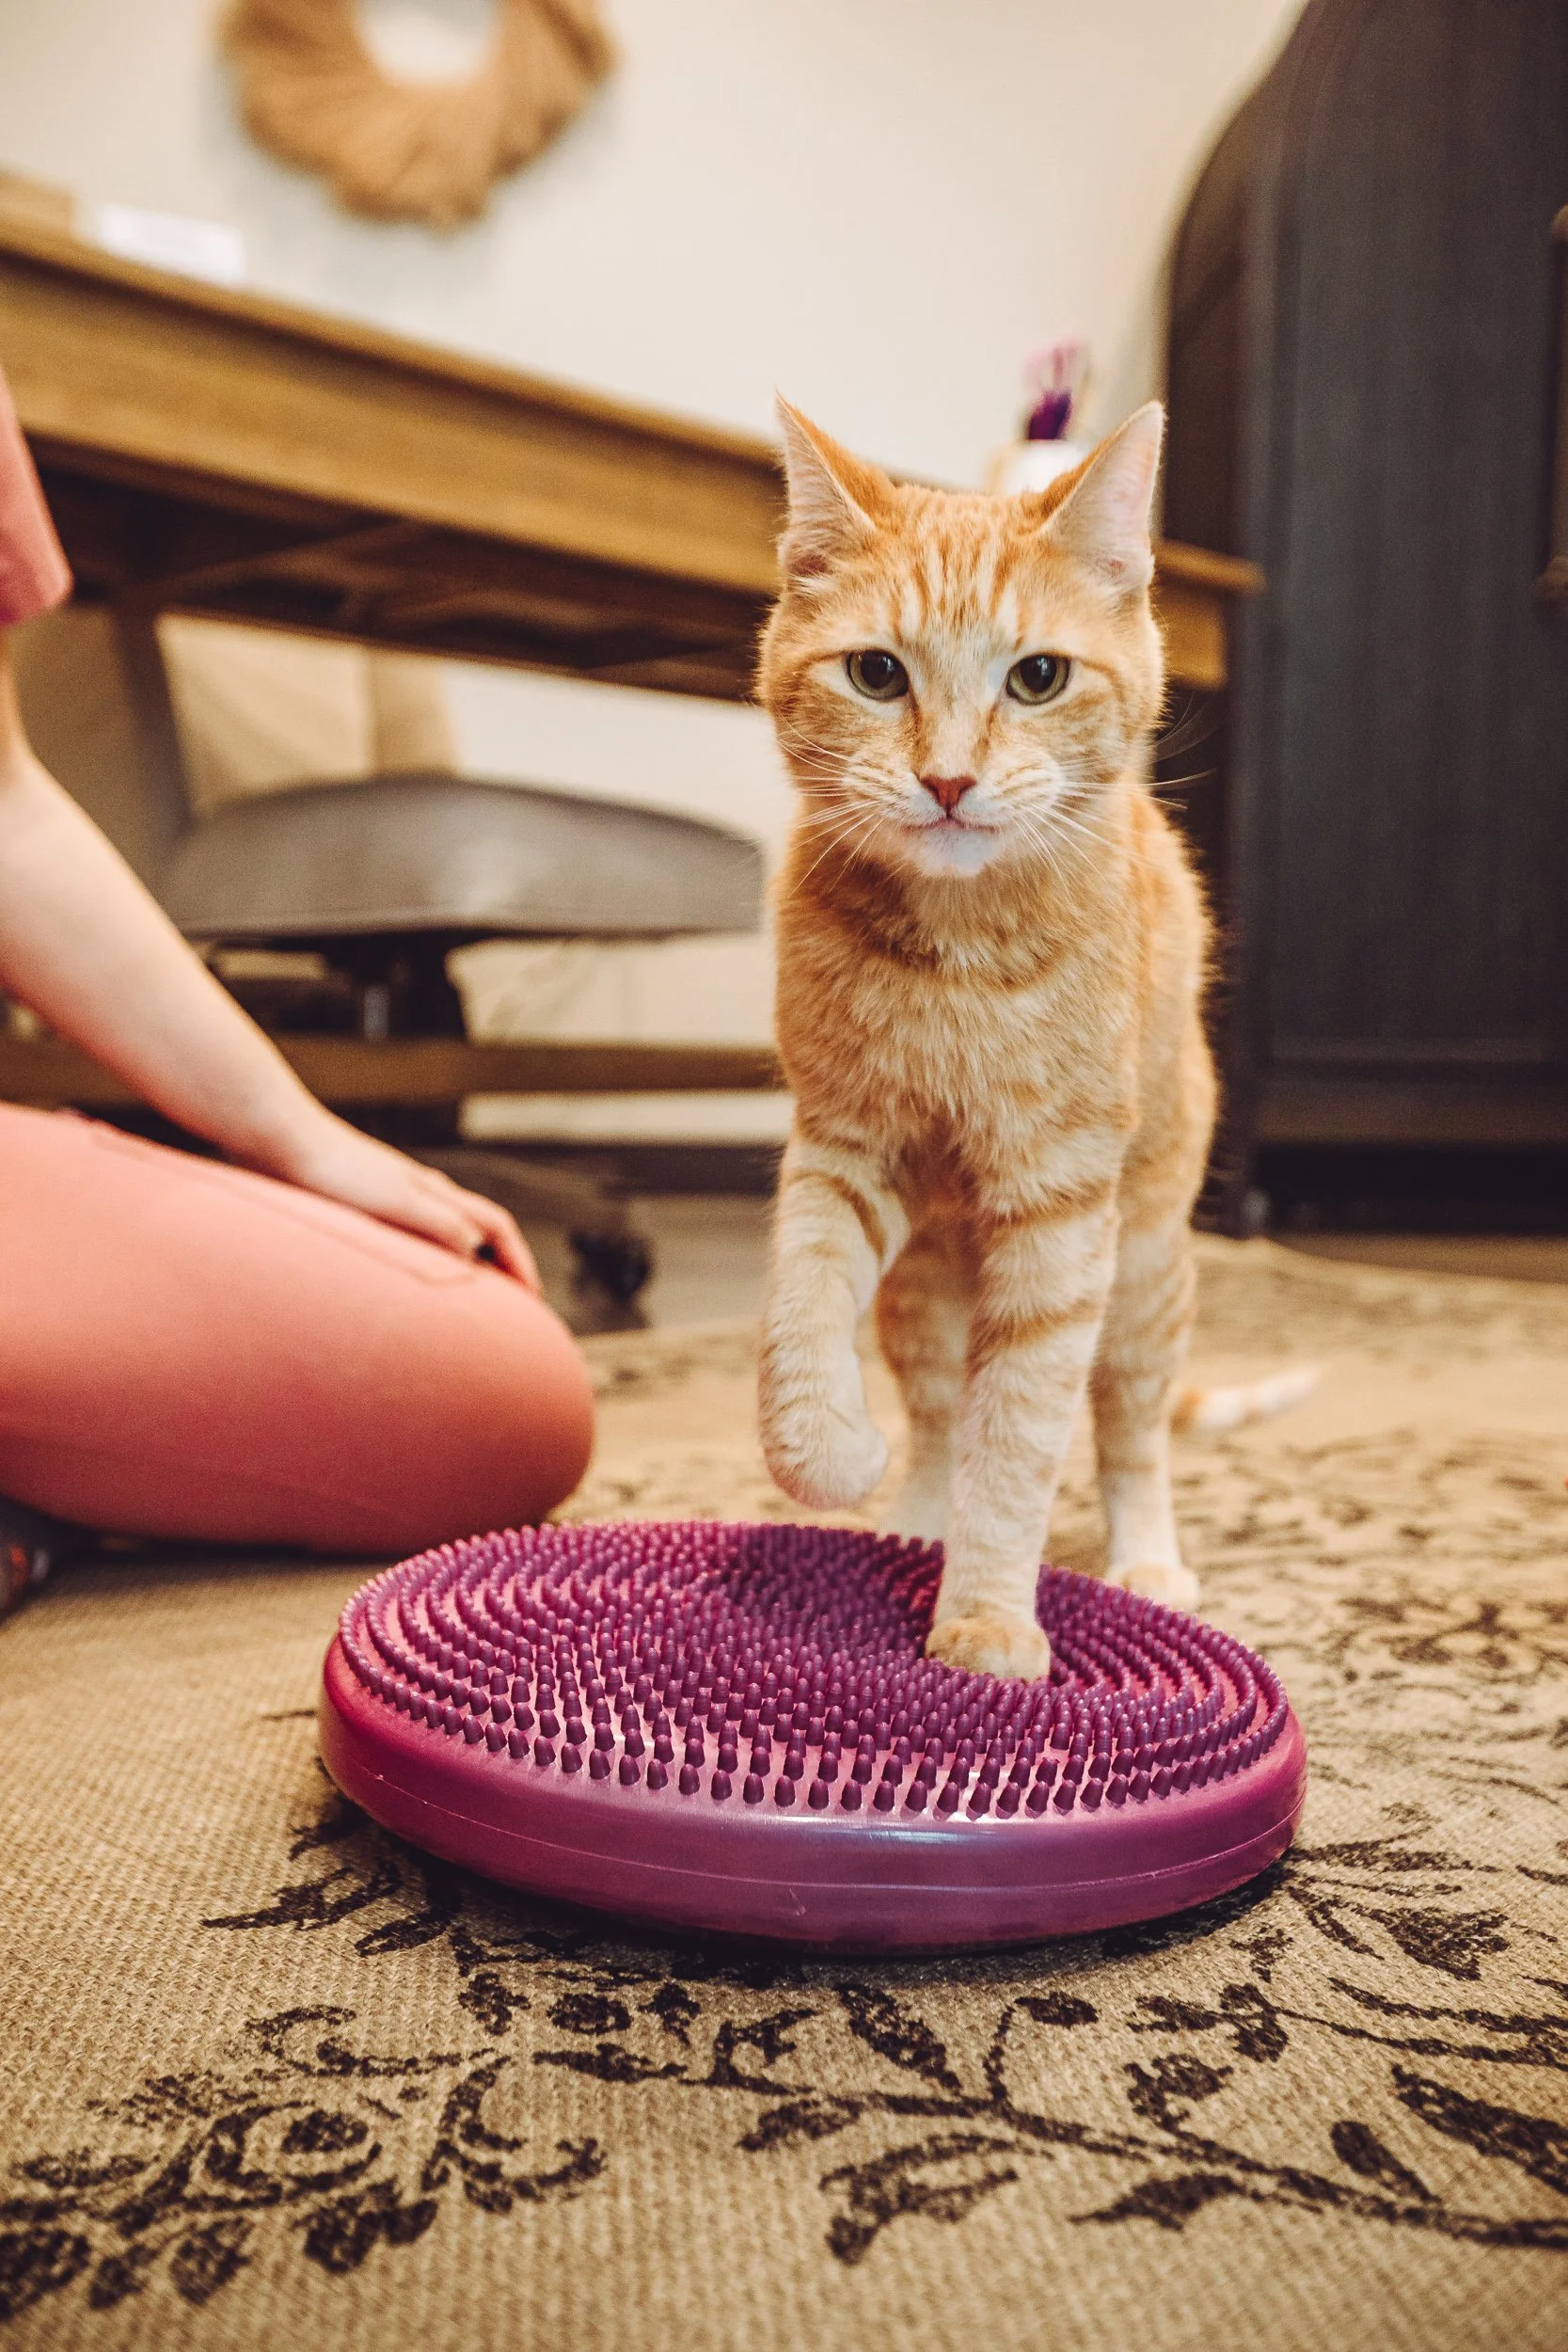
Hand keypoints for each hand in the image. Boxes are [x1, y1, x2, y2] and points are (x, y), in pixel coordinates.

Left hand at [262, 1109, 538, 1288]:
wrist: (279, 1136)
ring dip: (466, 1255)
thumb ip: (439, 1224)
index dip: (519, 1261)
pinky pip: (411, 1230)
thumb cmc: (332, 1170)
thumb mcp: (395, 1202)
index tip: (534, 1299)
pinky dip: (426, 1251)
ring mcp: (392, 1191)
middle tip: (511, 1299)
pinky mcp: (361, 1198)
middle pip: (478, 1225)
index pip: (496, 1227)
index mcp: (434, 1191)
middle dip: (501, 1261)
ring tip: (466, 1289)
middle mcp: (421, 1189)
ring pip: (446, 1225)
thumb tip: (477, 1253)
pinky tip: (405, 1266)